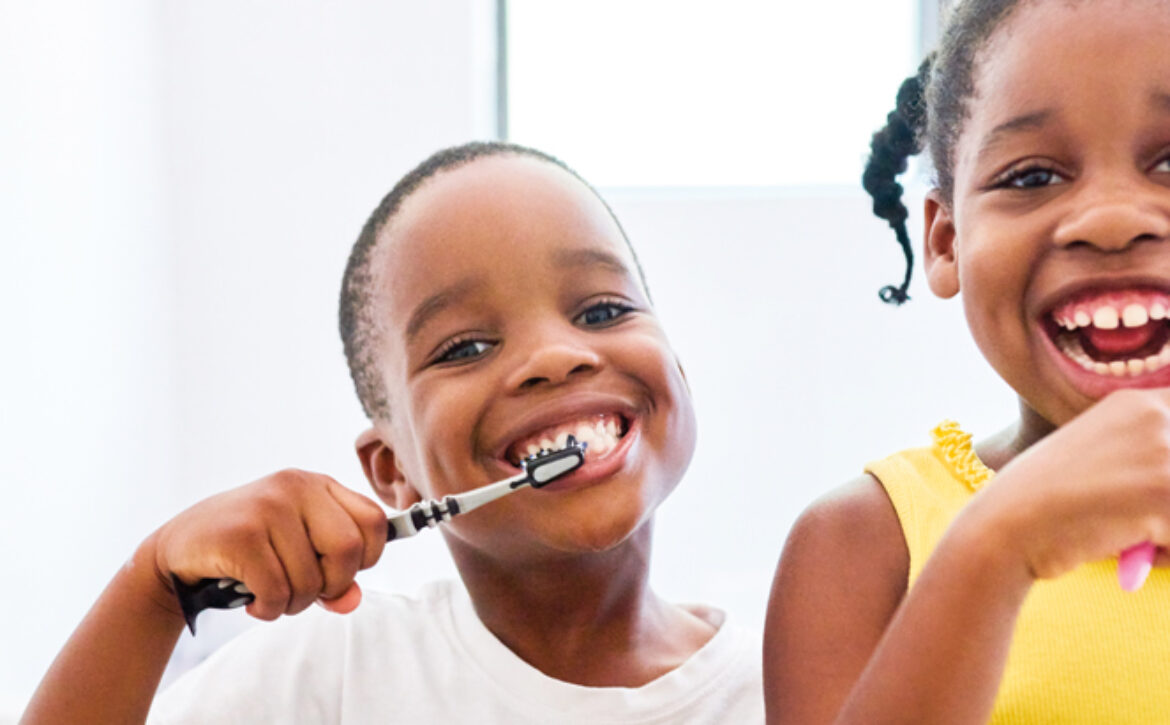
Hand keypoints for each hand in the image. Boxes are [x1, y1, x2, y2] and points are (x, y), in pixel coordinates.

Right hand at [149, 469, 387, 620]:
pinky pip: (276, 589)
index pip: (374, 520)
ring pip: (310, 577)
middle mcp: (296, 486)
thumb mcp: (297, 554)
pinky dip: (270, 609)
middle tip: (305, 592)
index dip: (367, 558)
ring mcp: (267, 507)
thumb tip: (350, 600)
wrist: (177, 549)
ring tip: (272, 596)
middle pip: (348, 549)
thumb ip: (333, 576)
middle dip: (332, 586)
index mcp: (318, 485)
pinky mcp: (240, 534)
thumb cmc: (249, 551)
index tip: (337, 573)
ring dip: (294, 603)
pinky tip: (254, 601)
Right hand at [961, 388, 1169, 581]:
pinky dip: (1167, 554)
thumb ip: (1146, 446)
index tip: (1155, 482)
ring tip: (1136, 536)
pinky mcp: (1166, 494)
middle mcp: (1156, 416)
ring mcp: (1163, 453)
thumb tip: (1166, 472)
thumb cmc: (1044, 499)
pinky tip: (1129, 549)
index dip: (1169, 462)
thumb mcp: (1097, 450)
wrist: (1008, 525)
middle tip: (1145, 516)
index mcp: (1138, 402)